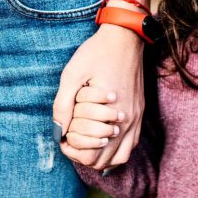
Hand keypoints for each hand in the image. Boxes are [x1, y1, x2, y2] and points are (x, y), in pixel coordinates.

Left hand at [53, 23, 143, 169]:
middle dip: (84, 155)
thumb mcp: (72, 74)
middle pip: (103, 161)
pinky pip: (132, 144)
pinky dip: (117, 148)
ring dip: (102, 156)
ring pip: (120, 157)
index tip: (63, 137)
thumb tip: (58, 131)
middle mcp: (128, 121)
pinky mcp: (140, 111)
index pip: (90, 154)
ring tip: (86, 142)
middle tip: (71, 140)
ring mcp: (136, 117)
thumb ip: (63, 105)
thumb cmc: (96, 53)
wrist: (125, 36)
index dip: (72, 150)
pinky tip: (105, 139)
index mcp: (110, 114)